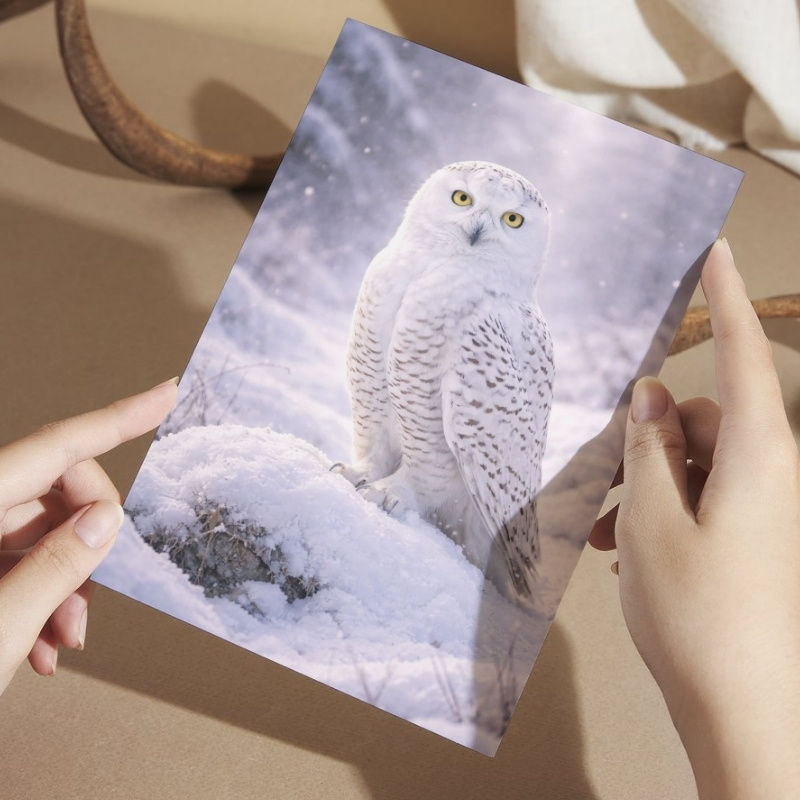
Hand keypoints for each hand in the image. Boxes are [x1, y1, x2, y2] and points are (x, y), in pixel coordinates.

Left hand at [0, 379, 177, 693]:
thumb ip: (55, 568)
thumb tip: (104, 519)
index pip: (54, 447)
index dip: (118, 419)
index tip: (163, 395)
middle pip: (52, 493)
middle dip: (88, 540)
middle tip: (92, 595)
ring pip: (39, 534)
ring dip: (68, 583)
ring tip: (66, 639)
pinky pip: (17, 562)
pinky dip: (43, 598)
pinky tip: (46, 644)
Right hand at [590, 239, 799, 797]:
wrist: (741, 708)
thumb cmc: (698, 614)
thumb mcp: (653, 520)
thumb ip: (650, 450)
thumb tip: (650, 399)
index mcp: (759, 456)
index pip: (742, 354)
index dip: (726, 298)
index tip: (714, 252)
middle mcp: (770, 473)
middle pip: (703, 417)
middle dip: (650, 437)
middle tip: (608, 477)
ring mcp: (764, 507)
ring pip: (695, 462)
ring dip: (647, 484)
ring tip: (607, 530)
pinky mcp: (751, 534)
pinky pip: (701, 496)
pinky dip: (662, 510)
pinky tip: (625, 547)